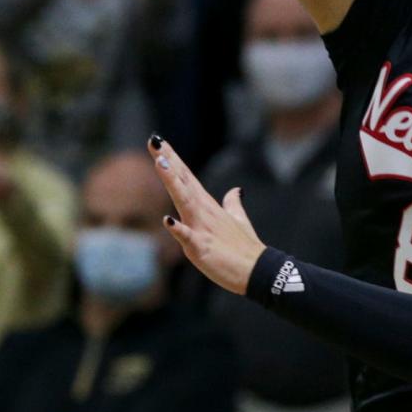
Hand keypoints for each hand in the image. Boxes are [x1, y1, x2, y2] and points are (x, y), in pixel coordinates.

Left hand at [148, 137, 263, 293]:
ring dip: (172, 182)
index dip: (173, 159)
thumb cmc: (244, 247)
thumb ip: (233, 204)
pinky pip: (188, 237)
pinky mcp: (202, 248)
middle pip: (183, 182)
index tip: (159, 141)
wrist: (257, 270)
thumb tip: (235, 190)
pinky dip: (179, 229)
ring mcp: (202, 228)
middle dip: (168, 161)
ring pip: (184, 201)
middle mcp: (203, 212)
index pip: (187, 177)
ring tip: (160, 163)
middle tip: (155, 141)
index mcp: (208, 205)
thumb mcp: (238, 221)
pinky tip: (168, 221)